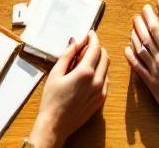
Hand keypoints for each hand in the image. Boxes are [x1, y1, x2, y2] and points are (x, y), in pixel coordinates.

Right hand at [29, 31, 108, 147]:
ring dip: (99, 60)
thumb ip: (68, 54)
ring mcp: (101, 91)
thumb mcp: (56, 72)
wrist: (55, 124)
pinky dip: (100, 73)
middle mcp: (97, 81)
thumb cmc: (52, 99)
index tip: (90, 33)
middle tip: (85, 47)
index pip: (96, 48)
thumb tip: (76, 41)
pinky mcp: (101, 100)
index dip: (93, 38)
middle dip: (97, 48)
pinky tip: (88, 75)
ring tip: (84, 61)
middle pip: (105, 56)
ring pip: (107, 68)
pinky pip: (106, 80)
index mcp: (85, 72)